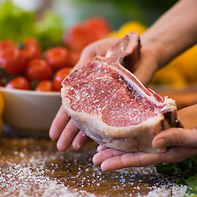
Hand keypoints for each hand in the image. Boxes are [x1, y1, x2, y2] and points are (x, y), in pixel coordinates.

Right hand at [49, 36, 160, 150]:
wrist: (144, 47)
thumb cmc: (116, 47)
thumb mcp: (93, 52)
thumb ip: (80, 68)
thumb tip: (66, 88)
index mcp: (86, 87)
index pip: (70, 106)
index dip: (61, 120)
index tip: (52, 134)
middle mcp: (97, 98)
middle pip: (80, 118)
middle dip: (68, 133)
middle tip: (60, 148)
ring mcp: (112, 103)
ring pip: (95, 122)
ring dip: (83, 136)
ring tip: (73, 149)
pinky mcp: (127, 105)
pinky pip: (115, 121)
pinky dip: (106, 132)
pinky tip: (98, 143)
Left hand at [92, 97, 196, 170]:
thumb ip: (178, 139)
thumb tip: (154, 143)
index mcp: (172, 152)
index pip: (142, 159)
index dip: (122, 162)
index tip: (103, 165)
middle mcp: (166, 144)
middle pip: (136, 151)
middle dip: (115, 153)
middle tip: (94, 155)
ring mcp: (167, 131)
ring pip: (138, 137)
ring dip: (121, 139)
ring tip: (102, 141)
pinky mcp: (169, 119)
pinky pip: (147, 122)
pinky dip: (134, 123)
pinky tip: (122, 120)